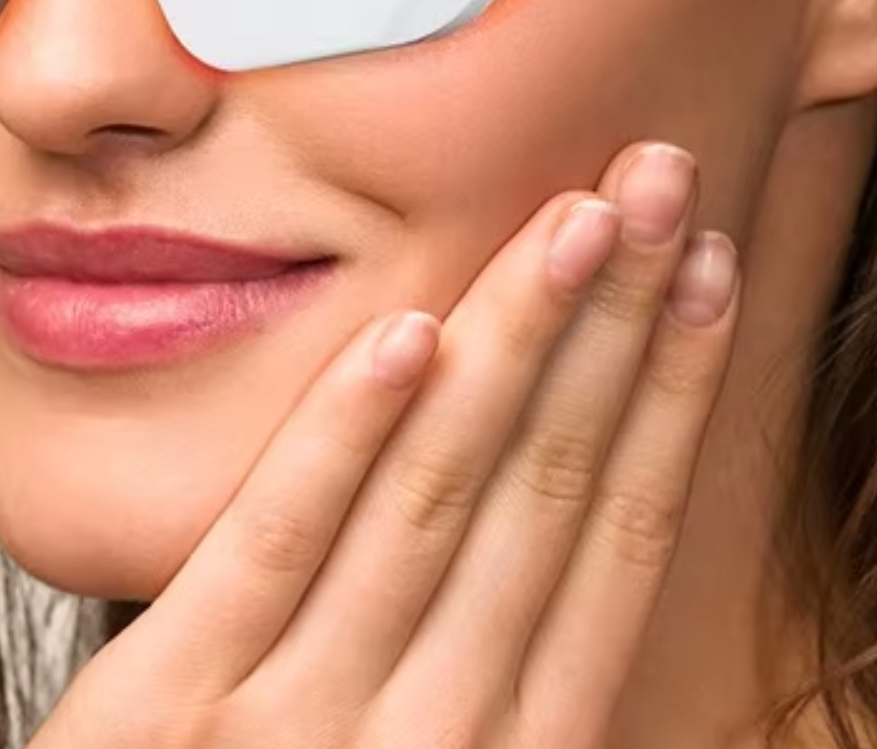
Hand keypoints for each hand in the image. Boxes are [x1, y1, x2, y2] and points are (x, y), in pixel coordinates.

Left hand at [28, 141, 740, 748]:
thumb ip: (503, 675)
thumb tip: (584, 499)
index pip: (619, 533)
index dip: (677, 392)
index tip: (711, 271)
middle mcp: (438, 738)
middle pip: (549, 483)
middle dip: (619, 318)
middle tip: (664, 183)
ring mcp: (299, 721)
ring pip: (437, 492)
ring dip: (517, 337)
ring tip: (580, 214)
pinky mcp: (165, 709)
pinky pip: (273, 542)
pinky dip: (348, 430)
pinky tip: (410, 326)